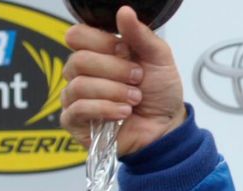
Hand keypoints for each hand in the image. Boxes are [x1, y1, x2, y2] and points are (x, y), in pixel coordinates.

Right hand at [61, 6, 185, 154]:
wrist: (167, 127)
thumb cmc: (160, 94)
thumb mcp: (159, 59)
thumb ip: (141, 35)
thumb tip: (124, 11)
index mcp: (97, 53)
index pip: (77, 36)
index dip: (102, 43)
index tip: (128, 53)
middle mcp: (82, 73)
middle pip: (79, 61)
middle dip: (115, 71)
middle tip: (137, 79)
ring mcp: (76, 97)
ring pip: (79, 86)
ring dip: (114, 92)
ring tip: (134, 99)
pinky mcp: (75, 122)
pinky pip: (78, 109)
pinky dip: (106, 109)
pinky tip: (123, 113)